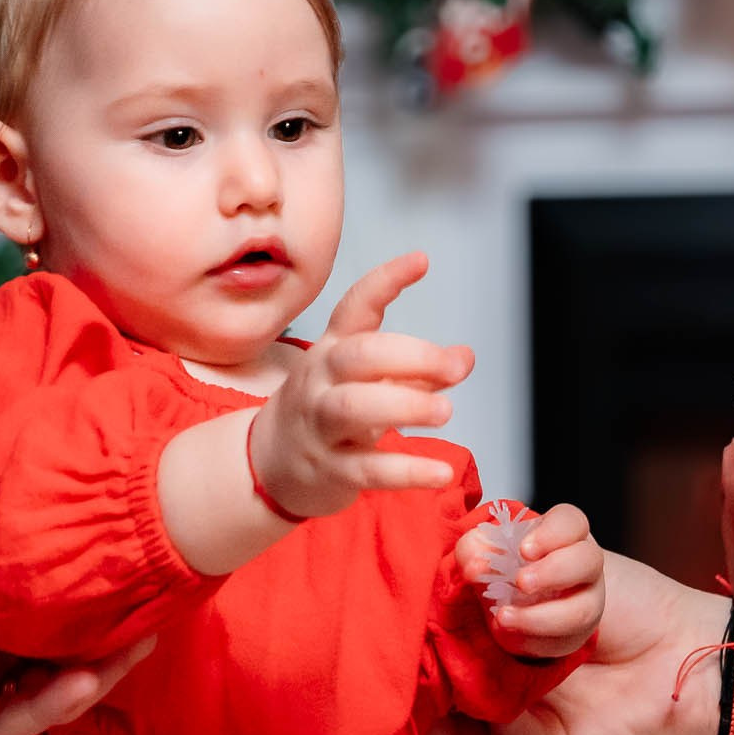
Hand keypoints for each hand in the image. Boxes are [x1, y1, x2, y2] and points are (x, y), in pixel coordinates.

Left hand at [0, 427, 151, 734]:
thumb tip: (14, 422)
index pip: (46, 570)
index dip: (92, 553)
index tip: (140, 523)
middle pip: (64, 630)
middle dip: (116, 613)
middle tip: (165, 584)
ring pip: (52, 681)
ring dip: (101, 664)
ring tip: (142, 635)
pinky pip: (11, 722)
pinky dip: (52, 704)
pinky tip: (84, 680)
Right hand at [248, 252, 472, 519]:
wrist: (269, 462)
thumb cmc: (327, 411)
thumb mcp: (365, 381)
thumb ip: (416, 369)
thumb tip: (464, 357)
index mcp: (332, 349)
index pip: (354, 307)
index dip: (385, 282)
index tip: (421, 260)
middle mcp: (322, 381)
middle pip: (358, 356)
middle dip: (410, 356)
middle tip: (453, 368)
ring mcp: (320, 426)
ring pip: (354, 407)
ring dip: (404, 405)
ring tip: (444, 412)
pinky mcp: (330, 470)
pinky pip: (367, 469)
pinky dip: (407, 471)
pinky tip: (440, 474)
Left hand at [424, 551, 727, 734]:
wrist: (695, 694)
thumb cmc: (627, 727)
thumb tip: (430, 729)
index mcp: (492, 662)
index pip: (441, 630)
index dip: (431, 622)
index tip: (433, 628)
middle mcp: (511, 616)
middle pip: (465, 571)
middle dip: (466, 573)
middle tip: (473, 581)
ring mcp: (547, 581)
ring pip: (511, 548)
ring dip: (524, 575)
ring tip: (529, 597)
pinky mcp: (585, 554)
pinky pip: (560, 524)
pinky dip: (551, 535)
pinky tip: (542, 555)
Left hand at [455, 502, 604, 659]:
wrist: (510, 600)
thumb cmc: (503, 563)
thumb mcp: (482, 548)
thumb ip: (473, 550)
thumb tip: (476, 566)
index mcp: (565, 532)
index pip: (572, 522)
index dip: (552, 534)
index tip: (524, 549)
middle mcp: (584, 564)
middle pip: (588, 561)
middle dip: (553, 572)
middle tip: (520, 582)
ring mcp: (586, 600)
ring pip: (583, 611)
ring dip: (541, 617)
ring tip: (504, 616)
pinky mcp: (577, 634)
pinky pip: (563, 642)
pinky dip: (532, 641)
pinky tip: (509, 633)